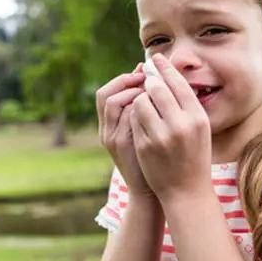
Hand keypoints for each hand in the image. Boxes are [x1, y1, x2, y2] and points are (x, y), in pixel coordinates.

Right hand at [96, 64, 154, 197]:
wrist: (152, 190)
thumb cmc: (155, 159)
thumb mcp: (147, 132)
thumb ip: (146, 111)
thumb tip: (156, 79)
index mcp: (111, 125)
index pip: (108, 91)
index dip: (124, 78)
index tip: (144, 70)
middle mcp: (106, 130)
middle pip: (106, 93)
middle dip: (126, 80)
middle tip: (146, 75)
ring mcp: (111, 137)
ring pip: (114, 102)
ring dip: (132, 90)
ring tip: (150, 89)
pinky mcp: (121, 145)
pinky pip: (125, 116)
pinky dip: (138, 105)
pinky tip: (154, 104)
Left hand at [129, 53, 212, 202]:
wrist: (186, 191)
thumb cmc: (195, 155)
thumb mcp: (200, 128)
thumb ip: (188, 104)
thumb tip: (169, 75)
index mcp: (197, 118)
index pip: (179, 83)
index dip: (165, 68)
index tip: (156, 59)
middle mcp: (181, 125)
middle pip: (157, 88)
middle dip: (149, 80)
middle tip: (146, 76)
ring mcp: (161, 137)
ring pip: (141, 102)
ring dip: (140, 97)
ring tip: (144, 99)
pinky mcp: (146, 146)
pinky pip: (134, 119)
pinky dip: (135, 114)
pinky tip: (139, 117)